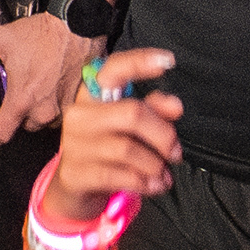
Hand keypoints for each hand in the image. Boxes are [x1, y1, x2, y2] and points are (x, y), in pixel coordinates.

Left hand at [0, 10, 99, 146]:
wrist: (77, 26)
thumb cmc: (44, 33)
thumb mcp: (1, 39)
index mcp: (22, 97)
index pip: (3, 131)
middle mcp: (44, 107)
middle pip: (27, 126)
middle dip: (22, 114)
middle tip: (22, 93)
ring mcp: (64, 105)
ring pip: (48, 121)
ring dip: (42, 111)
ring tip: (40, 90)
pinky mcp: (79, 100)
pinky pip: (66, 111)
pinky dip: (59, 103)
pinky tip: (56, 86)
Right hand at [45, 48, 183, 219]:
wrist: (74, 188)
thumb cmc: (108, 151)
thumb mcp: (130, 129)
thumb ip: (153, 111)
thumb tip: (175, 105)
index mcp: (93, 96)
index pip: (113, 70)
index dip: (139, 62)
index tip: (168, 61)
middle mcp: (79, 115)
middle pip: (133, 114)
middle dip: (163, 135)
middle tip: (175, 152)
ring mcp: (74, 145)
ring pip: (128, 149)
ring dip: (155, 165)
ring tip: (164, 174)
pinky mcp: (75, 173)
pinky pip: (119, 175)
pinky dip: (145, 182)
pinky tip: (154, 186)